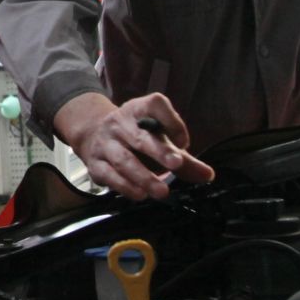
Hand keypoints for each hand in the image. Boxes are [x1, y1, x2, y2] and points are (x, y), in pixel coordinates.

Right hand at [53, 93, 215, 199]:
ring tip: (162, 191)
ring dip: (143, 176)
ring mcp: (105, 143)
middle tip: (178, 164)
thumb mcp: (158, 139)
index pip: (155, 105)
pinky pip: (110, 175)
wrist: (92, 134)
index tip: (184, 142)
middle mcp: (119, 123)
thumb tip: (208, 175)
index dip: (171, 120)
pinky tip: (141, 194)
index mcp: (138, 110)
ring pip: (124, 160)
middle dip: (159, 151)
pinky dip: (126, 186)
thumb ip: (184, 159)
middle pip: (139, 137)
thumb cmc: (135, 136)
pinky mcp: (95, 164)